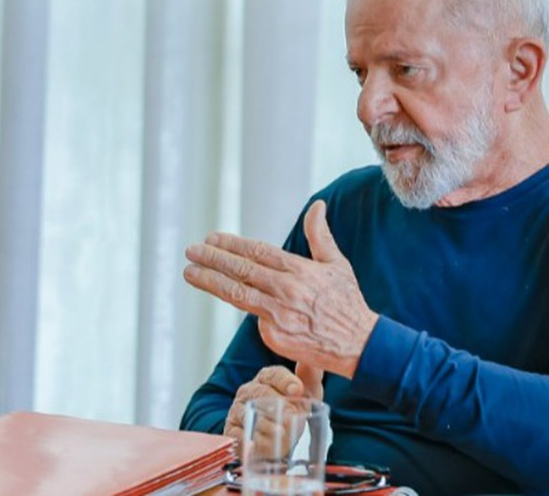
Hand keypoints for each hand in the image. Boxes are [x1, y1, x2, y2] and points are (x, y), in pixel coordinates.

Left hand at [183, 200, 379, 378]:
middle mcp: (287, 290)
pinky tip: (227, 298)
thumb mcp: (336, 263)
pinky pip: (254, 319)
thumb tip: (317, 206)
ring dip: (210, 281)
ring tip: (190, 272)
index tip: (212, 238)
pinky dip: (243, 308)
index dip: (232, 244)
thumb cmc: (347, 302)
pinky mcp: (275, 336)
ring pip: (237, 294)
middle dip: (213, 259)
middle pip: (242, 271)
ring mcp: (279, 315)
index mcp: (300, 270)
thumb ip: (320, 234)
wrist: (359, 343)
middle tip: (192, 250)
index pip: (258, 252)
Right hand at [223, 364, 322, 448]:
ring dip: (265, 425)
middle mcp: (249, 391)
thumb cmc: (294, 409)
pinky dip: (249, 442)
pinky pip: (238, 436)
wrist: (281, 437)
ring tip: (281, 433)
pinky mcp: (232, 432)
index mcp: (266, 377)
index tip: (298, 389)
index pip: (273, 374)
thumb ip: (310, 374)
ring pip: (248, 415)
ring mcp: (237, 411)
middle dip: (278, 404)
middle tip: (292, 415)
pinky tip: (260, 447)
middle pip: (260, 393)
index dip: (285, 381)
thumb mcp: (307, 392)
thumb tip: (311, 355)